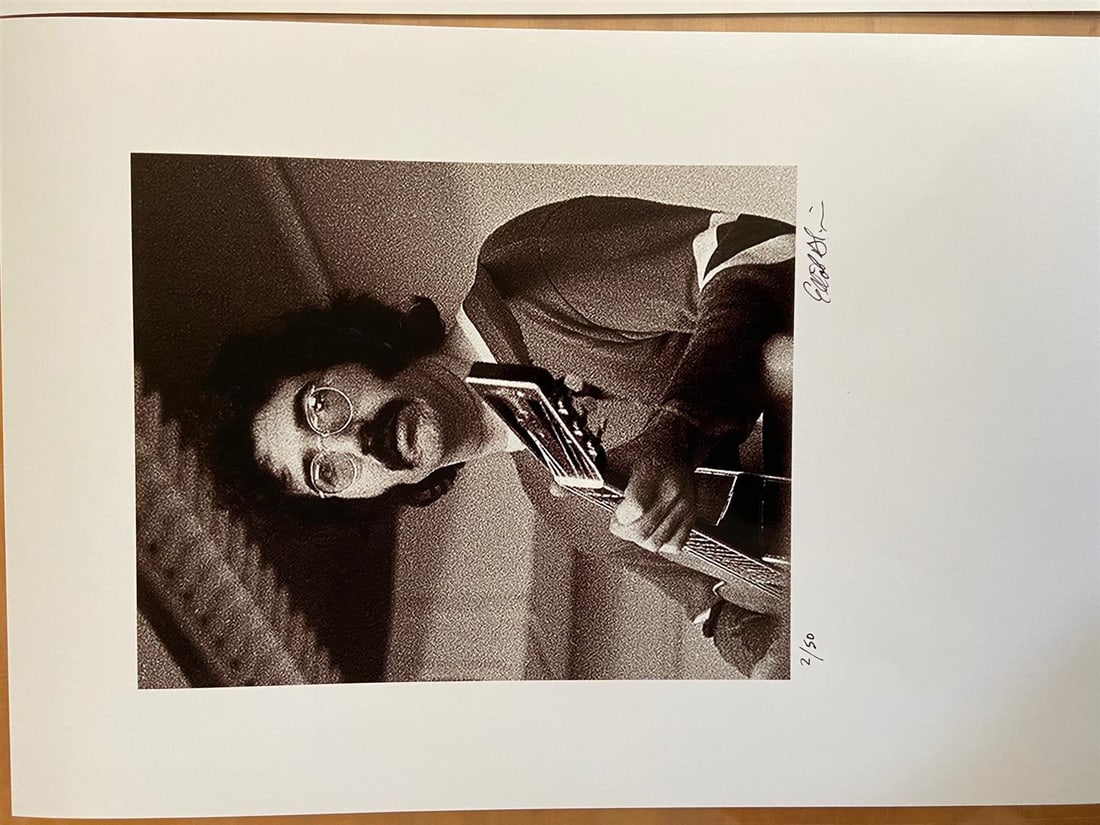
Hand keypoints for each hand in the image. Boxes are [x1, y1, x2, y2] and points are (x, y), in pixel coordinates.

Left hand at [605, 415, 697, 555]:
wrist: (674, 446)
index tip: (616, 512)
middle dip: (625, 530)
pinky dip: (661, 542)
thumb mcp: (617, 458)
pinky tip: (653, 528)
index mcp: (651, 473)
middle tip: (620, 520)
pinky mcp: (691, 515)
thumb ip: (595, 477)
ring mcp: (684, 505)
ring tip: (635, 523)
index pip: (636, 508)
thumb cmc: (644, 453)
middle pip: (643, 531)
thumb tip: (565, 488)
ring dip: (640, 538)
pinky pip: (674, 544)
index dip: (621, 516)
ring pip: (657, 542)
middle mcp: (671, 491)